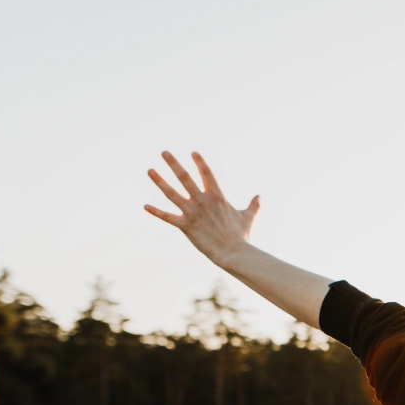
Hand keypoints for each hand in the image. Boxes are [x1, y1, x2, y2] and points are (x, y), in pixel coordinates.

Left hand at [145, 151, 260, 267]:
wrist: (233, 252)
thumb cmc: (241, 235)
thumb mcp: (248, 217)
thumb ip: (253, 205)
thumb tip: (260, 196)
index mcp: (218, 196)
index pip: (207, 174)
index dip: (200, 162)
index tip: (193, 152)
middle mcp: (203, 201)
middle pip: (185, 178)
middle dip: (173, 164)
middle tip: (164, 152)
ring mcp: (193, 212)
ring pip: (172, 193)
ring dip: (159, 181)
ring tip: (149, 170)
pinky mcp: (185, 225)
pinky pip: (167, 217)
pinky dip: (155, 212)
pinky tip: (144, 206)